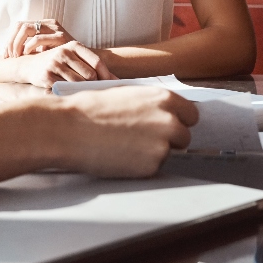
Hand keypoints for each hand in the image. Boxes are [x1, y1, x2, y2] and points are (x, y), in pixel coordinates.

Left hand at [3, 19, 75, 57]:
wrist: (85, 61)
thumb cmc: (62, 58)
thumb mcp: (44, 50)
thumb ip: (31, 47)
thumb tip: (10, 53)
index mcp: (44, 24)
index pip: (20, 25)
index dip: (10, 39)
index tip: (7, 54)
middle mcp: (49, 23)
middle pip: (21, 26)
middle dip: (11, 41)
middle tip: (10, 56)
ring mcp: (55, 29)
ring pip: (27, 29)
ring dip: (17, 44)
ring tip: (16, 56)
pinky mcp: (61, 37)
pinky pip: (38, 38)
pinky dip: (29, 46)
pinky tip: (27, 54)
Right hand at [12, 41, 116, 87]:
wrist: (30, 65)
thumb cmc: (58, 63)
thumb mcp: (74, 59)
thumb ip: (93, 67)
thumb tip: (118, 81)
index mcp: (74, 45)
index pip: (96, 62)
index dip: (106, 76)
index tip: (112, 86)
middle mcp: (64, 52)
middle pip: (90, 75)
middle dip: (94, 85)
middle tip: (96, 92)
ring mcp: (55, 63)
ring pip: (78, 84)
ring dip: (83, 91)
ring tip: (83, 94)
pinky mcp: (47, 75)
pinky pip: (65, 89)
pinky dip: (70, 94)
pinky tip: (70, 94)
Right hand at [58, 86, 198, 177]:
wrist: (70, 129)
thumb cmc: (91, 110)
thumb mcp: (127, 94)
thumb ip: (151, 104)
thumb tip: (163, 113)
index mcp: (164, 99)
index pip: (191, 114)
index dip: (178, 120)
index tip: (168, 125)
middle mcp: (169, 121)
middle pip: (184, 136)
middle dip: (169, 139)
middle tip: (143, 139)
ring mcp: (162, 145)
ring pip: (171, 153)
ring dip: (155, 153)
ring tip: (128, 147)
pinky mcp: (151, 166)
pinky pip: (154, 167)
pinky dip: (142, 165)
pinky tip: (122, 156)